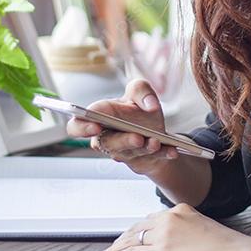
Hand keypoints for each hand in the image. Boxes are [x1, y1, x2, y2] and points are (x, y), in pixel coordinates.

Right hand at [65, 78, 179, 176]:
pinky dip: (163, 155)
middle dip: (122, 141)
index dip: (82, 128)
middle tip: (136, 137)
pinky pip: (152, 160)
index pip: (77, 126)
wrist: (155, 129)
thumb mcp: (139, 92)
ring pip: (129, 154)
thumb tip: (149, 104)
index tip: (94, 126)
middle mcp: (107, 138)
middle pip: (106, 144)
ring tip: (155, 142)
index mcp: (99, 118)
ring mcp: (123, 152)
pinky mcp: (141, 161)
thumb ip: (141, 89)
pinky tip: (173, 151)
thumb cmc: (138, 110)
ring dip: (144, 148)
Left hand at [96, 203, 250, 250]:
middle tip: (111, 247)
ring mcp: (164, 233)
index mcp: (180, 210)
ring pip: (130, 240)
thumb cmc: (227, 246)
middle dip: (122, 238)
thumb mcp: (204, 229)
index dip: (136, 229)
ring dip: (115, 249)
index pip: (151, 219)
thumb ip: (187, 230)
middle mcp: (169, 217)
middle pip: (138, 228)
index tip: (129, 236)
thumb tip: (178, 242)